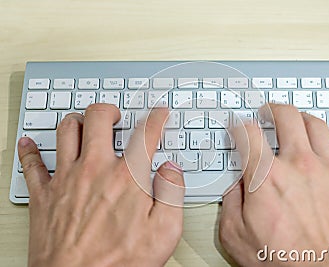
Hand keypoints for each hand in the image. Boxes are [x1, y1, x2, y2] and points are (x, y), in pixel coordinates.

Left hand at [18, 104, 184, 266]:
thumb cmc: (118, 264)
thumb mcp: (164, 232)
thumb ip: (172, 193)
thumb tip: (171, 170)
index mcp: (127, 177)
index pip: (145, 133)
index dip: (156, 118)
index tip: (158, 114)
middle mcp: (95, 170)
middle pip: (98, 119)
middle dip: (110, 110)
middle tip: (116, 114)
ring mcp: (66, 179)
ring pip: (66, 131)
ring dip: (77, 120)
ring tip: (84, 123)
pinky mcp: (43, 195)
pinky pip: (32, 163)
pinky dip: (30, 150)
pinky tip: (29, 144)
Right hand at [219, 104, 328, 265]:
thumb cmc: (283, 261)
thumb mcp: (235, 235)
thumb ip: (231, 202)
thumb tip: (235, 185)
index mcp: (266, 177)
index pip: (248, 133)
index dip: (239, 125)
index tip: (239, 128)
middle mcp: (298, 166)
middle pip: (286, 117)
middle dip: (273, 109)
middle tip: (267, 112)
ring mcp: (327, 170)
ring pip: (317, 125)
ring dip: (303, 117)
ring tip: (297, 120)